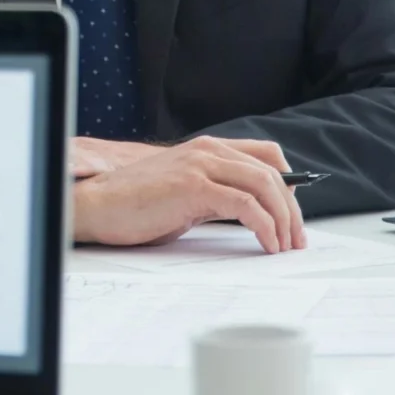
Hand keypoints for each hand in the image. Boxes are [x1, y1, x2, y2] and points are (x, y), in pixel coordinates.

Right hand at [73, 135, 306, 253]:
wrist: (97, 205)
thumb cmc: (134, 204)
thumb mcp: (184, 194)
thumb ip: (214, 194)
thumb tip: (249, 214)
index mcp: (206, 149)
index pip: (266, 154)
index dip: (288, 182)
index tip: (293, 212)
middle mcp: (207, 151)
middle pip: (272, 173)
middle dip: (292, 209)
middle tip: (296, 239)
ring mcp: (200, 166)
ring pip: (265, 185)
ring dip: (284, 219)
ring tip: (285, 246)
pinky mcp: (194, 187)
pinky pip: (246, 205)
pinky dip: (265, 226)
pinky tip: (266, 243)